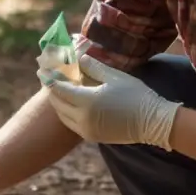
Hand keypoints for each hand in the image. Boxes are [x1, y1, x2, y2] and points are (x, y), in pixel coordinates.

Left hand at [47, 54, 181, 150]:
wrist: (153, 123)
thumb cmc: (135, 95)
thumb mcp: (114, 76)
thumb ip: (92, 66)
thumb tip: (77, 57)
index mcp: (87, 101)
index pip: (59, 88)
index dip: (49, 78)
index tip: (41, 69)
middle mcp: (83, 118)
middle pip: (57, 102)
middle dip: (51, 89)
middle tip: (46, 77)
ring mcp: (86, 130)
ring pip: (62, 115)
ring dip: (58, 101)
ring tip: (56, 88)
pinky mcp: (92, 137)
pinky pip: (72, 123)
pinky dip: (67, 112)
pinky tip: (69, 103)